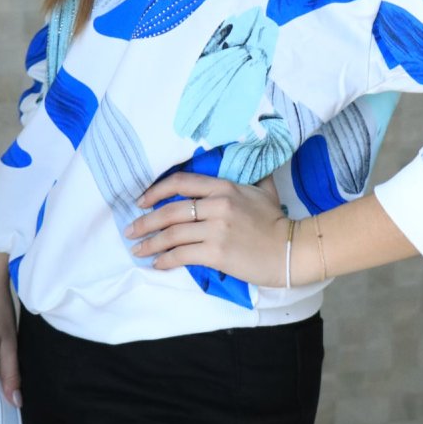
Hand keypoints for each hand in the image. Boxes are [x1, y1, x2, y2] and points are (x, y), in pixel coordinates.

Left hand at [126, 172, 291, 286]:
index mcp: (224, 187)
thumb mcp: (263, 190)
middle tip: (131, 231)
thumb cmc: (276, 221)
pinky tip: (157, 264)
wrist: (291, 250)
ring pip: (172, 234)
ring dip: (150, 243)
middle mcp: (217, 205)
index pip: (181, 183)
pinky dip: (165, 260)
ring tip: (138, 250)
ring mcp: (216, 229)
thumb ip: (249, 176)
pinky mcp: (217, 253)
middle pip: (170, 211)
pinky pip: (182, 255)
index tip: (141, 201)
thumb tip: (247, 159)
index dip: (156, 191)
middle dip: (146, 222)